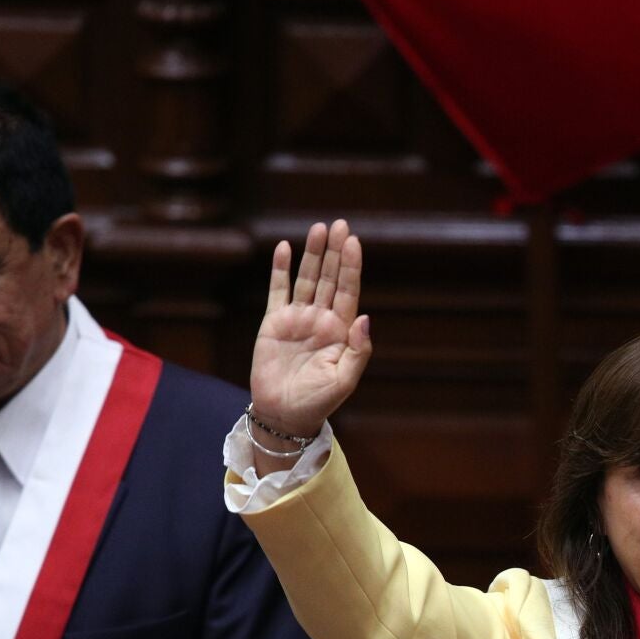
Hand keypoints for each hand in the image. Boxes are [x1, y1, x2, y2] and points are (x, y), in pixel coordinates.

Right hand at [250, 219, 373, 437]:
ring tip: (318, 229)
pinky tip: (284, 248)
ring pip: (306, 278)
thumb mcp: (345, 379)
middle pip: (330, 278)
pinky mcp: (274, 322)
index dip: (351, 266)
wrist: (284, 413)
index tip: (353, 242)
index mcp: (341, 330)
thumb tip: (365, 317)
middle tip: (339, 224)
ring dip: (312, 254)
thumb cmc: (318, 400)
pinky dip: (280, 270)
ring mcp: (297, 318)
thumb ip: (359, 350)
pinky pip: (278, 290)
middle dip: (335, 252)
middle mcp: (321, 319)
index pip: (348, 291)